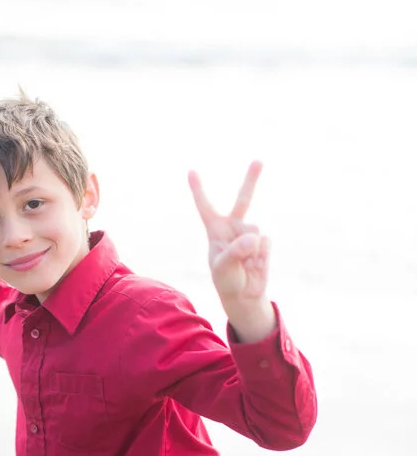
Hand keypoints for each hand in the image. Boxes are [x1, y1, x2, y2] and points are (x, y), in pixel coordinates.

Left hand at [188, 161, 269, 303]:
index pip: (205, 206)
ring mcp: (250, 233)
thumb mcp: (223, 268)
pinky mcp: (264, 243)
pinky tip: (255, 264)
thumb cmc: (226, 280)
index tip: (190, 171)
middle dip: (251, 179)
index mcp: (215, 230)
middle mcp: (233, 227)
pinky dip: (261, 256)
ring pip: (254, 231)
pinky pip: (265, 243)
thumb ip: (236, 251)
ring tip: (244, 264)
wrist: (244, 295)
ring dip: (250, 249)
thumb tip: (255, 237)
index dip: (198, 189)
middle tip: (259, 160)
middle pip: (243, 199)